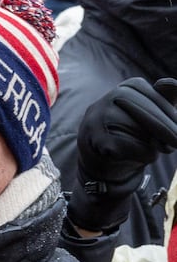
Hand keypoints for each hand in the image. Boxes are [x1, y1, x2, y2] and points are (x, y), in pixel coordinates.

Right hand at [71, 77, 176, 231]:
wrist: (103, 177)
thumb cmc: (133, 146)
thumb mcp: (152, 122)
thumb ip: (165, 102)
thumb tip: (171, 84)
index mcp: (123, 90)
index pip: (149, 93)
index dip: (167, 111)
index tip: (176, 133)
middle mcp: (104, 102)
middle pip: (139, 107)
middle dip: (163, 125)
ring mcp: (94, 122)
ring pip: (131, 127)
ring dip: (149, 143)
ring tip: (155, 152)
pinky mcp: (92, 143)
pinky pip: (123, 146)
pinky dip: (137, 155)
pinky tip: (137, 161)